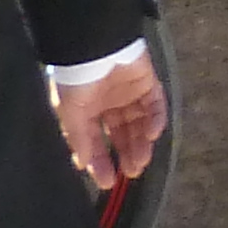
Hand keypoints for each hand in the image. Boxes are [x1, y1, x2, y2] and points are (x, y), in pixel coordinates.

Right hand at [53, 54, 167, 193]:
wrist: (95, 45)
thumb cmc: (76, 79)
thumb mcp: (70, 113)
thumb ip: (80, 139)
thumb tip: (83, 164)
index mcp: (87, 110)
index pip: (96, 141)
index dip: (101, 162)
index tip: (107, 182)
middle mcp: (109, 103)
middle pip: (121, 134)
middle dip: (127, 153)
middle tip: (132, 172)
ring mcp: (129, 93)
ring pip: (140, 123)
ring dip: (142, 142)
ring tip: (142, 160)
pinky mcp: (148, 82)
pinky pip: (155, 104)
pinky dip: (156, 120)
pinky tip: (152, 134)